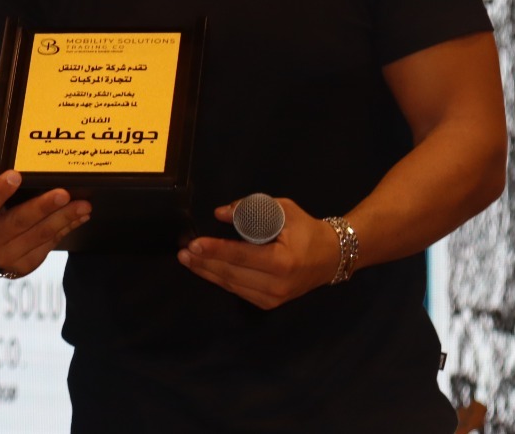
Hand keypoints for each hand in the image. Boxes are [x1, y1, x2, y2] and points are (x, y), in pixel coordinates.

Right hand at [0, 142, 90, 277]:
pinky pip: (47, 246)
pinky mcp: (24, 266)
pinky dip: (64, 230)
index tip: (16, 175)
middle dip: (43, 208)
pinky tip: (78, 218)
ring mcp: (6, 256)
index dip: (0, 190)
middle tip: (64, 194)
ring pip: (39, 235)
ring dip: (63, 219)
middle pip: (19, 221)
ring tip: (83, 206)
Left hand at [177, 196, 340, 308]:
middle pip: (232, 274)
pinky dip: (221, 280)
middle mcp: (278, 285)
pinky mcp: (270, 303)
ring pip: (232, 285)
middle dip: (204, 263)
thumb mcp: (283, 210)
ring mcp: (274, 298)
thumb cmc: (306, 230)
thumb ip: (251, 210)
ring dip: (207, 273)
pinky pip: (239, 291)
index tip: (193, 245)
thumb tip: (220, 213)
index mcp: (283, 262)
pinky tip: (206, 270)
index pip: (241, 256)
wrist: (331, 257)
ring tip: (188, 260)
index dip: (215, 250)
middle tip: (183, 253)